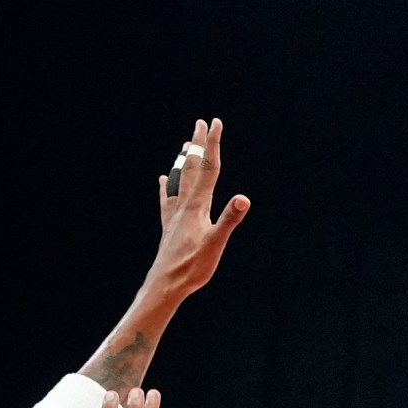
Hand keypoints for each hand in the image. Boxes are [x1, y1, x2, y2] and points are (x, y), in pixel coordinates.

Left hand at [151, 117, 249, 300]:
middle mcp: (184, 205)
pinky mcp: (169, 227)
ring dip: (184, 161)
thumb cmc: (192, 267)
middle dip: (197, 144)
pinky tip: (164, 180)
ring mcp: (175, 215)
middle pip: (192, 168)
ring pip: (179, 180)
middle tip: (200, 123)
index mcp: (197, 205)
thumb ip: (229, 220)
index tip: (215, 122)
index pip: (209, 168)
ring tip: (185, 146)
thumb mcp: (216, 244)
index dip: (213, 144)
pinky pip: (167, 200)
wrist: (165, 285)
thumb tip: (243, 198)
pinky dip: (167, 186)